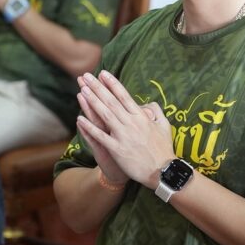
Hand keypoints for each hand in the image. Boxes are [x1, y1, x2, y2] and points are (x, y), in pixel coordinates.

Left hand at [76, 70, 173, 187]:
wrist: (163, 171)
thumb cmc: (164, 149)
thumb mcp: (164, 126)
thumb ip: (156, 112)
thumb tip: (148, 104)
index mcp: (141, 117)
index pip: (124, 96)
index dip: (112, 84)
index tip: (103, 73)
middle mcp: (131, 123)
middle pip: (111, 102)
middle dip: (98, 88)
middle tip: (87, 76)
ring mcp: (123, 136)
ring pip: (105, 115)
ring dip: (92, 101)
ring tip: (82, 90)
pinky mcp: (117, 149)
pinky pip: (101, 136)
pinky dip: (89, 128)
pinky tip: (80, 119)